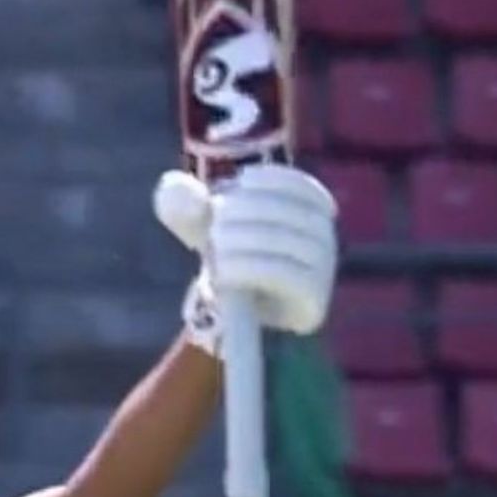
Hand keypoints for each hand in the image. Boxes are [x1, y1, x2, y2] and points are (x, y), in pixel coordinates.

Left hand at [153, 163, 337, 353]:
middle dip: (246, 210)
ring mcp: (323, 271)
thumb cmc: (229, 259)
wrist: (240, 316)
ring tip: (215, 247)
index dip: (271, 180)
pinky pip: (285, 275)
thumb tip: (171, 187)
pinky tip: (223, 270)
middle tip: (215, 226)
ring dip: (243, 239)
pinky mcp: (313, 300)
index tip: (239, 183)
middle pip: (290, 213)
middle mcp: (325, 240)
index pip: (302, 188)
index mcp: (311, 215)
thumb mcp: (205, 227)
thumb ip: (187, 205)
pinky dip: (249, 267)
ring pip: (286, 242)